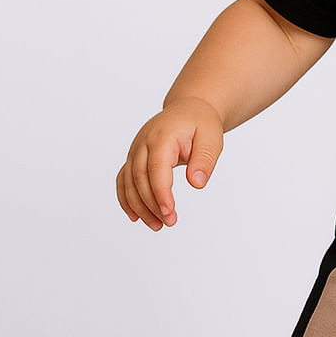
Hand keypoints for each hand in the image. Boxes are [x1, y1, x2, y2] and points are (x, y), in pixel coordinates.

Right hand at [116, 98, 223, 230]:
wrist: (188, 110)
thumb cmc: (201, 123)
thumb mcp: (212, 139)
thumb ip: (204, 160)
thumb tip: (197, 184)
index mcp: (162, 136)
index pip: (157, 168)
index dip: (160, 192)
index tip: (169, 212)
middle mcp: (143, 143)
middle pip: (139, 178)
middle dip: (151, 204)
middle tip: (169, 223)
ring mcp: (135, 151)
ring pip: (128, 182)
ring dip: (139, 206)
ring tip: (157, 225)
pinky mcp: (134, 158)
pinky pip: (123, 180)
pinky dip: (126, 199)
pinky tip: (136, 217)